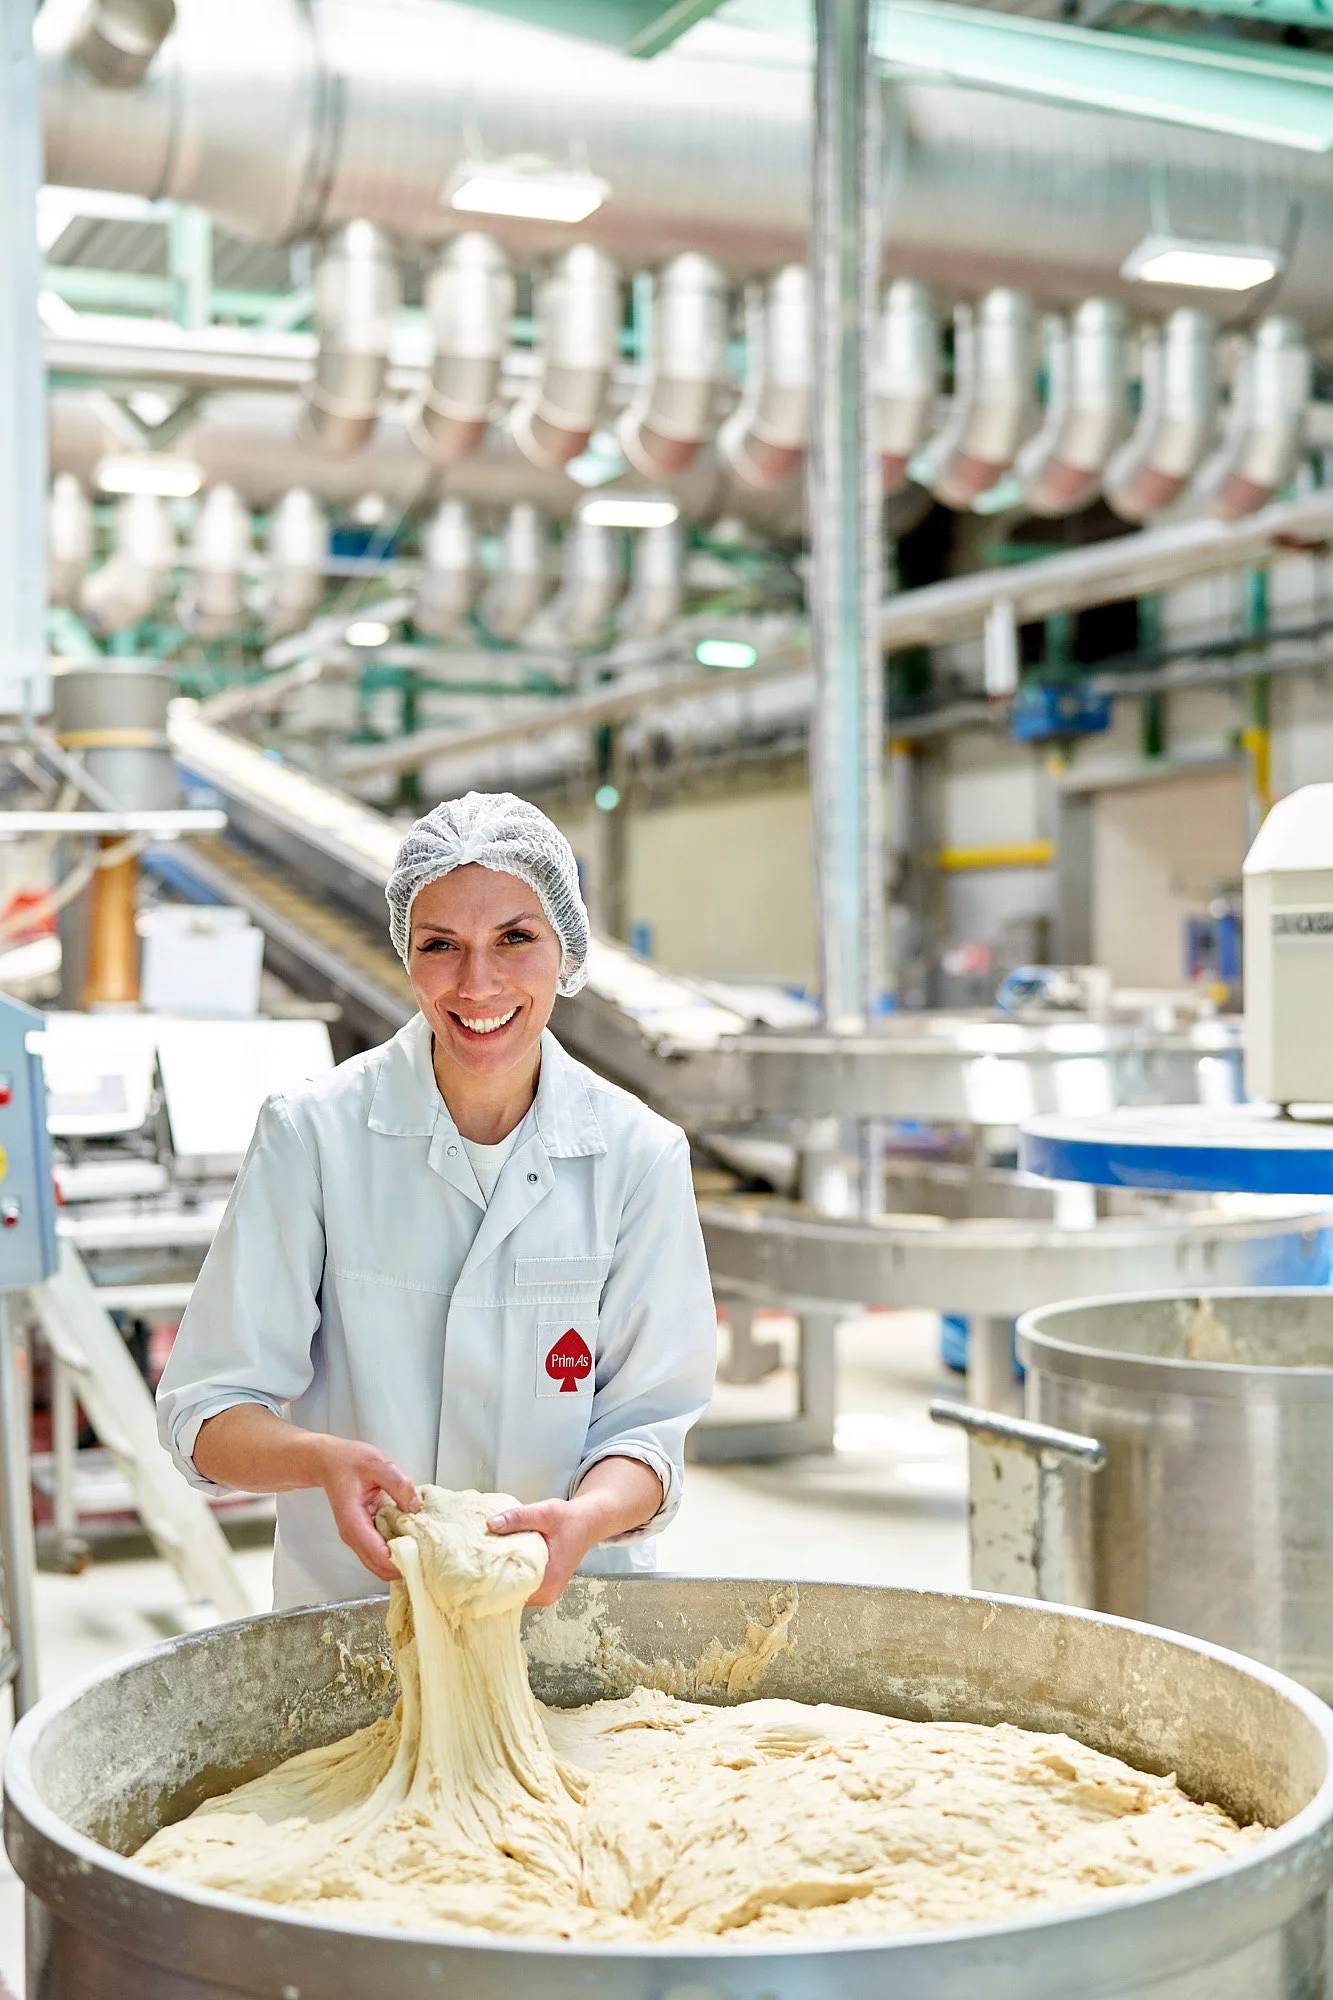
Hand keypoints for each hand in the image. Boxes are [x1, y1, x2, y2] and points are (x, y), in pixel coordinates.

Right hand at [317, 1438, 419, 1583]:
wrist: (330, 1462)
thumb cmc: (348, 1462)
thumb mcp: (378, 1464)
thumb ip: (398, 1484)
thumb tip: (414, 1507)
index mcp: (353, 1521)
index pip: (377, 1554)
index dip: (399, 1561)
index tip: (420, 1557)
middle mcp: (353, 1535)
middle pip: (378, 1566)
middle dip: (402, 1566)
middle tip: (427, 1557)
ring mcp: (356, 1537)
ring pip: (378, 1563)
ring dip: (398, 1560)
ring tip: (421, 1550)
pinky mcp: (362, 1534)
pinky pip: (379, 1552)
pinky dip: (394, 1551)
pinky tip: (410, 1540)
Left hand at [487, 1457, 663, 1605]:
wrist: (587, 1523)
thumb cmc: (569, 1519)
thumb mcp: (545, 1512)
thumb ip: (519, 1518)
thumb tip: (490, 1524)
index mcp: (548, 1581)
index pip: (511, 1595)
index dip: (490, 1588)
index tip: (471, 1577)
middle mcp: (546, 1593)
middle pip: (510, 1598)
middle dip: (491, 1585)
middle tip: (469, 1569)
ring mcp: (545, 1593)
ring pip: (513, 1594)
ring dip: (499, 1581)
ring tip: (479, 1566)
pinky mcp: (542, 1587)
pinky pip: (519, 1588)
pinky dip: (508, 1578)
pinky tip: (495, 1565)